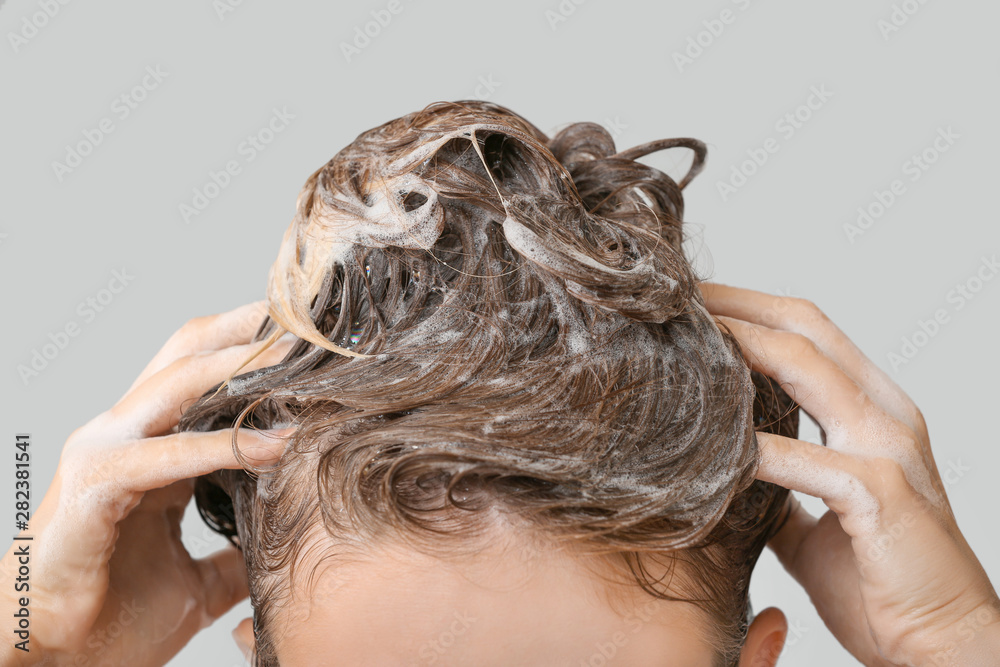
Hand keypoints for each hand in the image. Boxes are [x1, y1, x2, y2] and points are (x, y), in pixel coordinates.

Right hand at [0, 302, 294, 666]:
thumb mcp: (197, 580)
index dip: (252, 344)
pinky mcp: (95, 489)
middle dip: (249, 329)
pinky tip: (272, 447)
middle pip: (189, 353)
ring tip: (301, 358)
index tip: (314, 333)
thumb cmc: (111, 613)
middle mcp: (124, 434)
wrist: (51, 661)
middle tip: (311, 317)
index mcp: (148, 444)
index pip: (202, 369)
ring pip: (177, 385)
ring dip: (241, 369)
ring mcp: (105, 454)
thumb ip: (235, 552)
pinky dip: (221, 447)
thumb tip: (281, 547)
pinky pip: (166, 456)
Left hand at [701, 284, 999, 666]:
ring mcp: (888, 450)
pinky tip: (713, 446)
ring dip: (740, 351)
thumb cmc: (881, 582)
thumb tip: (730, 469)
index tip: (693, 306)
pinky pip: (808, 460)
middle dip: (737, 307)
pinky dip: (756, 449)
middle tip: (678, 301)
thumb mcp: (818, 519)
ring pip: (807, 370)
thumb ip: (781, 485)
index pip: (808, 333)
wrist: (942, 643)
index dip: (749, 309)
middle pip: (805, 329)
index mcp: (874, 412)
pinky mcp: (883, 496)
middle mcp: (886, 415)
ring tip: (684, 345)